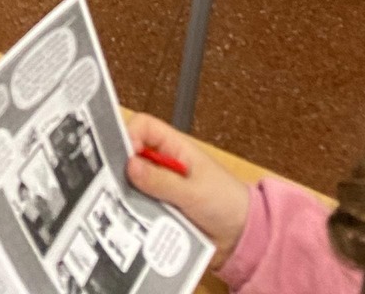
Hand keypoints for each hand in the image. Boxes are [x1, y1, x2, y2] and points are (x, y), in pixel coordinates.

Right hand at [125, 115, 249, 268]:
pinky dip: (138, 216)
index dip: (129, 135)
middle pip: (132, 156)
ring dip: (132, 198)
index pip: (143, 127)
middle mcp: (165, 164)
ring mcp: (162, 188)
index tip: (123, 158)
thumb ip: (162, 181)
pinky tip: (139, 225)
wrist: (244, 238)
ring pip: (134, 186)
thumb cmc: (229, 203)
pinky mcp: (161, 210)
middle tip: (119, 188)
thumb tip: (130, 166)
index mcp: (176, 147)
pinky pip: (141, 209)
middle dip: (124, 171)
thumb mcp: (194, 192)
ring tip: (132, 210)